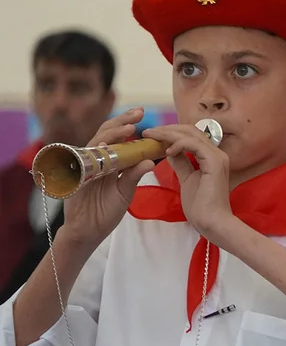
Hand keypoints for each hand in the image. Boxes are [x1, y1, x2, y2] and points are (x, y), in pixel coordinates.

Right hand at [58, 107, 154, 246]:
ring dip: (112, 135)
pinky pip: (83, 161)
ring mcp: (84, 166)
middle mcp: (95, 160)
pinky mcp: (75, 177)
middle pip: (106, 134)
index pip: (118, 138)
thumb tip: (150, 161)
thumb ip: (134, 176)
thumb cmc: (106, 211)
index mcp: (109, 162)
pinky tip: (104, 147)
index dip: (127, 124)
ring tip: (128, 129)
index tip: (142, 114)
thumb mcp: (124, 192)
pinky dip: (93, 153)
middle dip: (121, 122)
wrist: (88, 231)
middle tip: (138, 114)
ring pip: (96, 144)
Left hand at [143, 124, 233, 241]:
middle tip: (148, 132)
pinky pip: (193, 145)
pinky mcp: (214, 163)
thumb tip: (170, 153)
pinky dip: (178, 144)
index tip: (152, 136)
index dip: (171, 133)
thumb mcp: (187, 180)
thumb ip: (181, 164)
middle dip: (167, 129)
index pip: (190, 136)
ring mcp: (217, 157)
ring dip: (168, 133)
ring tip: (151, 136)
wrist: (212, 223)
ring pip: (190, 134)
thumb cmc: (201, 207)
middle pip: (190, 130)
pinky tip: (166, 151)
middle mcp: (216, 153)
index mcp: (211, 157)